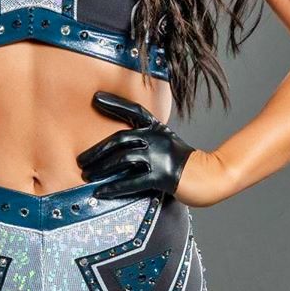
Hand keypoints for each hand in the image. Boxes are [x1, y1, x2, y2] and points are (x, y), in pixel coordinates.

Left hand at [77, 91, 197, 200]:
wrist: (208, 176)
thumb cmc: (182, 161)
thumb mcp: (165, 141)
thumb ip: (145, 138)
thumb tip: (117, 145)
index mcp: (156, 128)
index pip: (134, 110)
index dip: (115, 103)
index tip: (95, 98)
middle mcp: (156, 138)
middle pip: (120, 139)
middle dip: (97, 150)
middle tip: (80, 160)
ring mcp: (159, 156)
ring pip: (123, 159)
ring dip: (101, 168)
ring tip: (87, 175)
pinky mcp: (162, 176)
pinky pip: (132, 181)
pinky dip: (114, 187)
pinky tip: (101, 192)